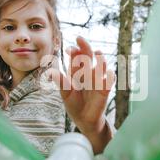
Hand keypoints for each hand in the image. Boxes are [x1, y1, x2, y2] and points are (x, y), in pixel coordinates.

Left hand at [49, 36, 115, 153]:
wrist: (84, 120)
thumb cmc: (74, 105)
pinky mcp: (105, 90)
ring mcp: (98, 80)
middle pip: (89, 57)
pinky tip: (108, 73)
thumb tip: (51, 71)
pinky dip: (109, 77)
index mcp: (78, 73)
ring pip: (100, 66)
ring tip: (98, 53)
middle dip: (86, 48)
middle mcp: (89, 73)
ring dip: (99, 60)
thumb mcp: (66, 93)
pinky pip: (109, 82)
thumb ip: (61, 82)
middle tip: (81, 39)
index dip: (74, 52)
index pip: (76, 59)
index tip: (70, 48)